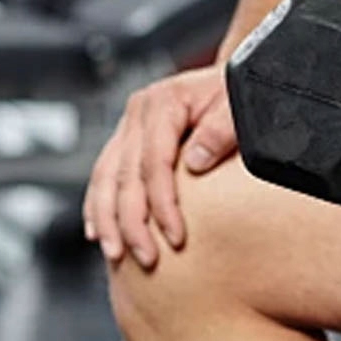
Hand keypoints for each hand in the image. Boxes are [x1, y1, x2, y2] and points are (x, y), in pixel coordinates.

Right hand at [84, 64, 237, 268]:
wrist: (236, 82)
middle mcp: (139, 112)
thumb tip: (194, 164)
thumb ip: (220, 132)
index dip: (162, 204)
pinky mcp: (128, 140)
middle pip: (125, 176)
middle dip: (132, 223)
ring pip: (105, 178)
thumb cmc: (242, 95)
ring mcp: (130, 126)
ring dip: (108, 220)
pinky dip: (98, 206)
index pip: (154, 163)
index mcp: (164, 102)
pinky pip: (104, 176)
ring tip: (116, 254)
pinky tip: (99, 232)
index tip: (176, 237)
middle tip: (146, 258)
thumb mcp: (239, 108)